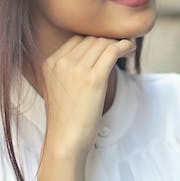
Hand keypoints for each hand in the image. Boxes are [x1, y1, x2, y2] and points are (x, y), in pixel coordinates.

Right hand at [36, 36, 133, 180]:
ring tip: (127, 49)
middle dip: (107, 41)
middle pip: (90, 39)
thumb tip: (96, 53)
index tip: (106, 46)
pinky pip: (112, 51)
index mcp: (50, 63)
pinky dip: (124, 46)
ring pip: (102, 43)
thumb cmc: (66, 119)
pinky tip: (130, 50)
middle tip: (120, 47)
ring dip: (117, 43)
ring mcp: (75, 69)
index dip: (94, 40)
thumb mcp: (60, 88)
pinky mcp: (93, 78)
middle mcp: (60, 62)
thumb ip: (70, 69)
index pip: (76, 40)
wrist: (65, 141)